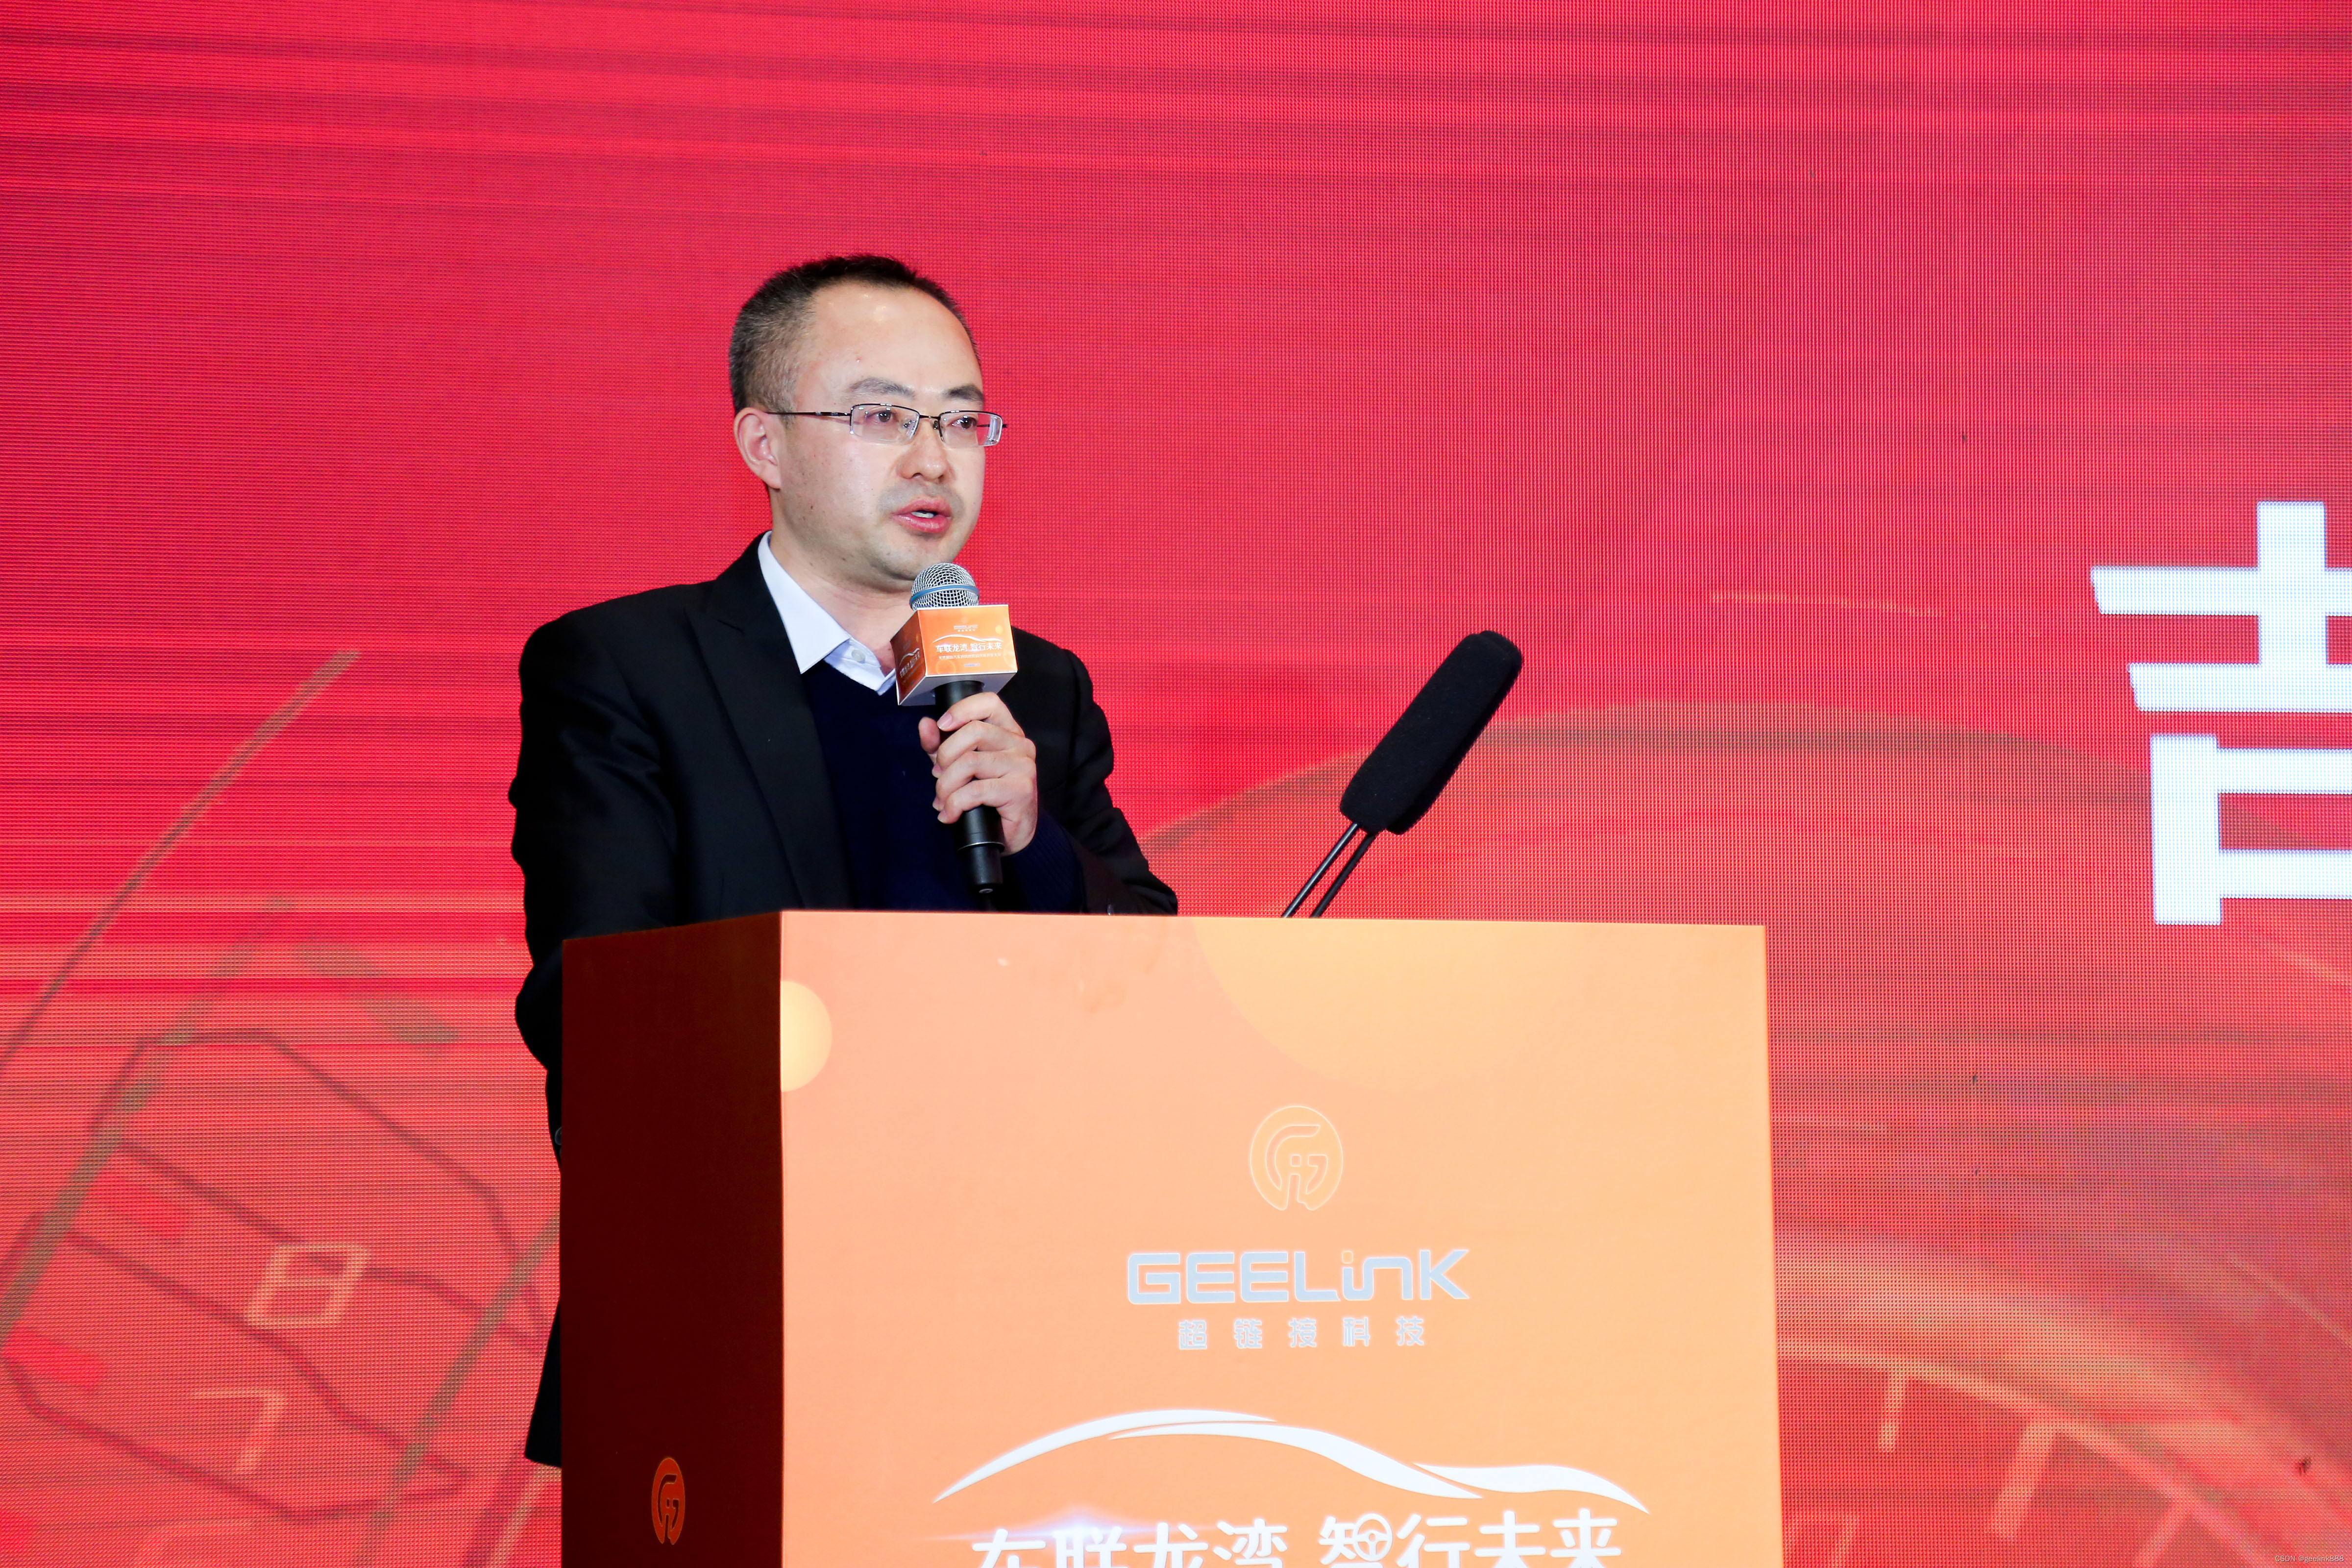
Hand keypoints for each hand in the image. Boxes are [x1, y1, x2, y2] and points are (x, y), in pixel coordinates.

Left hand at [919, 691, 1039, 853]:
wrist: (1009, 836)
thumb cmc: (986, 799)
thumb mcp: (956, 767)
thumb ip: (940, 745)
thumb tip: (925, 724)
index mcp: (1007, 732)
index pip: (989, 703)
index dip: (962, 709)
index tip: (942, 726)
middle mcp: (1020, 744)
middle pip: (974, 732)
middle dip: (945, 757)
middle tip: (938, 777)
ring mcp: (1023, 766)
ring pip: (971, 762)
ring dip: (946, 785)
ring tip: (943, 801)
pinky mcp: (1021, 789)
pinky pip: (976, 790)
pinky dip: (955, 804)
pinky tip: (951, 814)